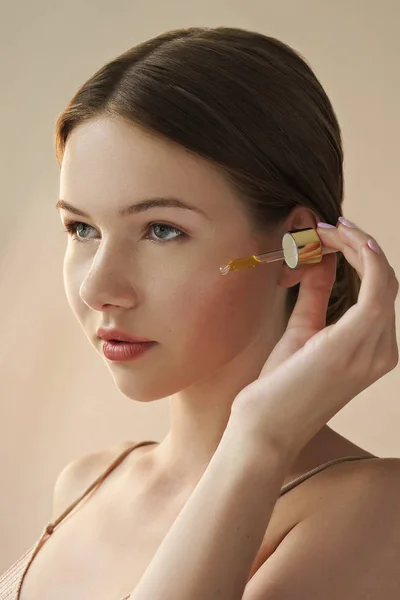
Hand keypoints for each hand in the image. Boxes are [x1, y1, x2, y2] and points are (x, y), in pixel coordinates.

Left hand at [229, 220, 398, 457]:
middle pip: (385, 280)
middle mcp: (384, 351)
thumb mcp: (302, 332)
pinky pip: (376, 286)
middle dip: (357, 246)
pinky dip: (364, 256)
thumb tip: (322, 260)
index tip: (331, 235)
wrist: (264, 429)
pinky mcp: (356, 341)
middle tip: (325, 226)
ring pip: (383, 278)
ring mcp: (374, 348)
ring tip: (324, 229)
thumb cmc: (280, 388)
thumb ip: (316, 297)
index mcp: (374, 351)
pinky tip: (344, 238)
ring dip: (355, 245)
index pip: (379, 292)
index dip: (359, 257)